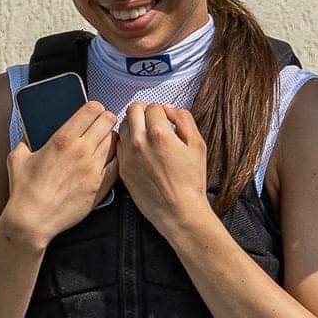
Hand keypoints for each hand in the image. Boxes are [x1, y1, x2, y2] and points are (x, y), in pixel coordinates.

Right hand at [4, 102, 117, 246]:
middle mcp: (81, 150)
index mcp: (62, 138)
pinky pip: (118, 164)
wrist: (34, 219)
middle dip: (106, 120)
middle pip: (107, 122)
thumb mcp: (18, 157)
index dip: (94, 107)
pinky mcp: (100, 186)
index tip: (93, 111)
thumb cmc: (24, 189)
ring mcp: (94, 169)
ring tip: (105, 141)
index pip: (91, 109)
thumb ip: (26, 140)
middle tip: (103, 124)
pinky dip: (116, 158)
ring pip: (114, 142)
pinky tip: (110, 158)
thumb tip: (29, 133)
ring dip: (111, 138)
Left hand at [116, 102, 209, 236]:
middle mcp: (139, 142)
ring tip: (146, 135)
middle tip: (153, 120)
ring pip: (123, 126)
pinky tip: (139, 150)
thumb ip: (184, 120)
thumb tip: (170, 109)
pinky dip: (128, 142)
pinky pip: (120, 146)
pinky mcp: (123, 169)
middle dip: (144, 111)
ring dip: (134, 125)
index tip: (166, 118)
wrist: (179, 211)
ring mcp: (128, 156)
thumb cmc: (191, 182)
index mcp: (159, 134)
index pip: (153, 106)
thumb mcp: (198, 146)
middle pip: (133, 110)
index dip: (162, 110)